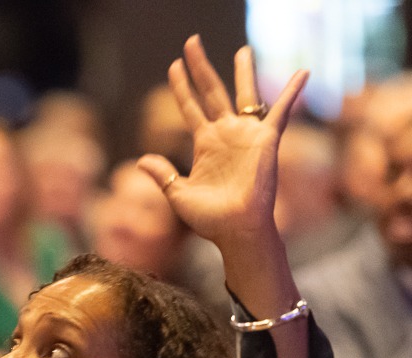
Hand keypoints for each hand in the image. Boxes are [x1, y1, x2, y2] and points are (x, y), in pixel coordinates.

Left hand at [138, 36, 307, 249]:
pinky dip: (293, 92)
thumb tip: (140, 160)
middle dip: (201, 67)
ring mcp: (246, 135)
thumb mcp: (178, 194)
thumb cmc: (209, 219)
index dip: (181, 87)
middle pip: (212, 92)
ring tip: (242, 50)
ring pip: (245, 95)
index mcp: (204, 145)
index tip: (173, 66)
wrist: (235, 230)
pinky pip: (282, 111)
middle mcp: (225, 134)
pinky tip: (303, 72)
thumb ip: (162, 174)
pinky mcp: (266, 140)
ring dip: (243, 72)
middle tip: (192, 41)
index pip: (189, 107)